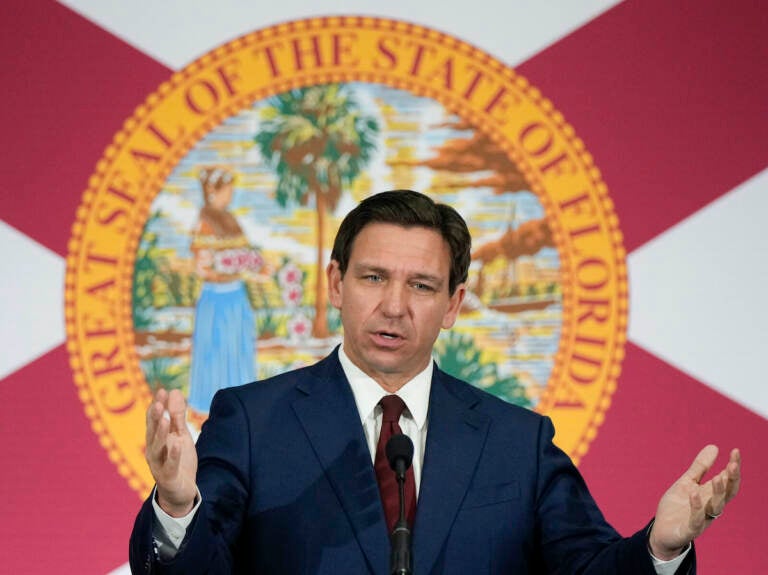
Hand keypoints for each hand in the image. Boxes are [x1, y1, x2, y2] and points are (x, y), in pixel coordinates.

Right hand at [145, 388, 198, 516]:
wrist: (180, 492)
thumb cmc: (178, 461)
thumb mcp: (180, 435)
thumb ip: (177, 416)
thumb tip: (174, 391)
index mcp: (156, 439)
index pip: (154, 420)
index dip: (157, 405)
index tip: (163, 390)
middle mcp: (153, 451)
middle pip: (152, 432)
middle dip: (155, 417)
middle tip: (159, 403)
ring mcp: (158, 464)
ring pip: (157, 447)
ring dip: (160, 433)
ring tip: (165, 418)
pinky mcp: (167, 477)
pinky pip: (170, 465)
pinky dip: (173, 454)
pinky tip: (178, 443)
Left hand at [649, 445, 740, 559]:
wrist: (662, 531)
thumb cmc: (677, 507)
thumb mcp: (687, 482)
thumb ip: (700, 467)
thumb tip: (715, 446)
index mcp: (710, 495)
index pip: (727, 481)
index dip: (733, 467)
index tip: (735, 451)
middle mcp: (710, 507)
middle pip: (727, 494)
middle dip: (731, 480)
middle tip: (733, 465)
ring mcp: (702, 519)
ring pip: (716, 507)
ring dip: (718, 493)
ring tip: (717, 477)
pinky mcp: (689, 530)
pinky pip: (696, 520)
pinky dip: (696, 507)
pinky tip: (694, 493)